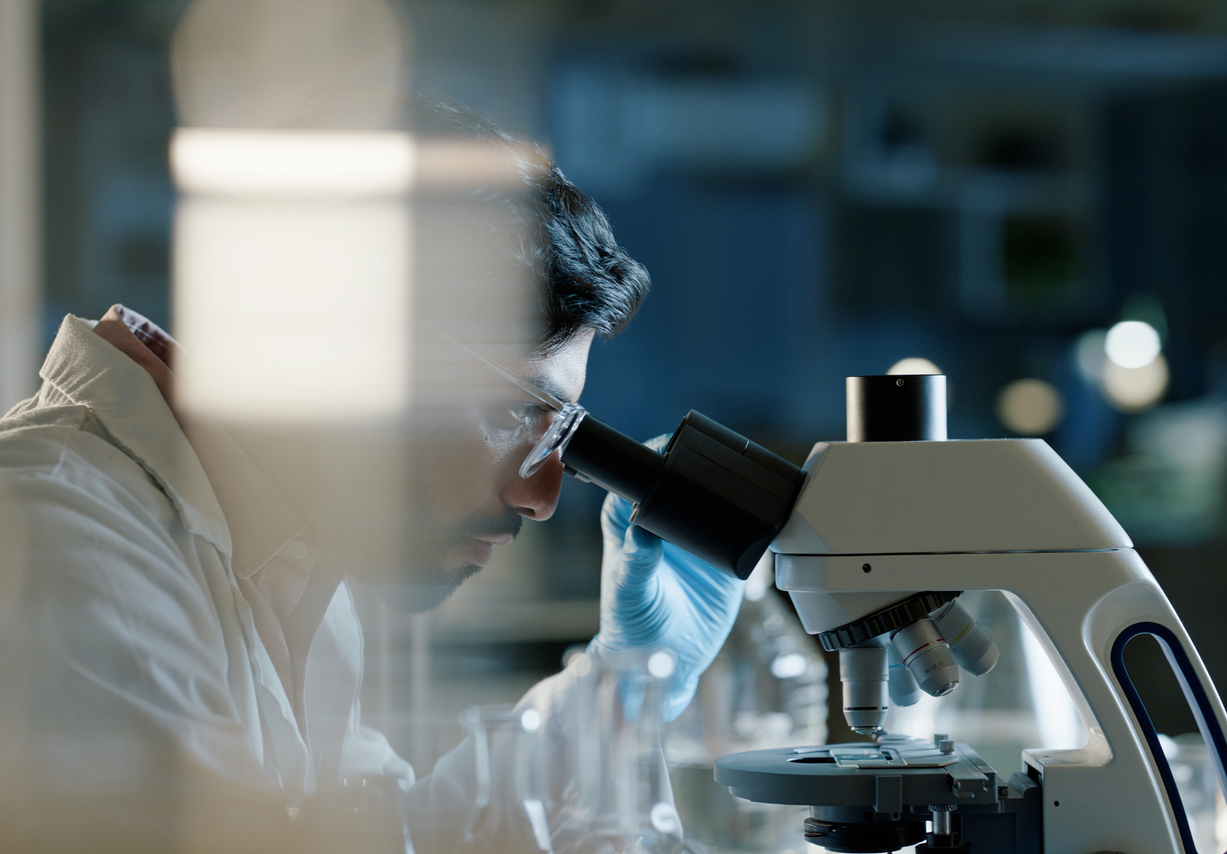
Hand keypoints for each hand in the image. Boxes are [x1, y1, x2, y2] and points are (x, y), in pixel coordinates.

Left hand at [587, 438, 745, 721]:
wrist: (667, 662)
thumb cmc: (632, 626)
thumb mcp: (630, 593)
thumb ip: (635, 562)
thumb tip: (641, 530)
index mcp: (627, 519)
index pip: (638, 475)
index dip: (653, 457)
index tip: (671, 449)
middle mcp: (660, 520)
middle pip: (678, 478)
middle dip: (697, 466)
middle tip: (715, 461)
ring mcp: (693, 535)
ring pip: (710, 497)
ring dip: (726, 488)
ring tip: (742, 484)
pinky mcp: (724, 552)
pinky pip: (740, 525)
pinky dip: (751, 518)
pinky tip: (760, 515)